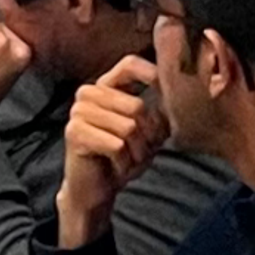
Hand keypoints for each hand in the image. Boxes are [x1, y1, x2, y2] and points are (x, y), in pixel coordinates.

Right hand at [54, 55, 166, 246]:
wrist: (96, 190)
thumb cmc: (123, 156)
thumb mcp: (149, 130)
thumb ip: (160, 109)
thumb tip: (180, 93)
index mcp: (106, 87)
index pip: (130, 64)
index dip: (152, 76)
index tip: (167, 96)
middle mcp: (88, 94)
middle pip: (136, 105)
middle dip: (148, 135)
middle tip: (143, 151)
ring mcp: (78, 112)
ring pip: (128, 127)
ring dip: (138, 151)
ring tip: (131, 160)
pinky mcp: (74, 133)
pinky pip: (116, 145)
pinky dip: (125, 162)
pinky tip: (119, 168)